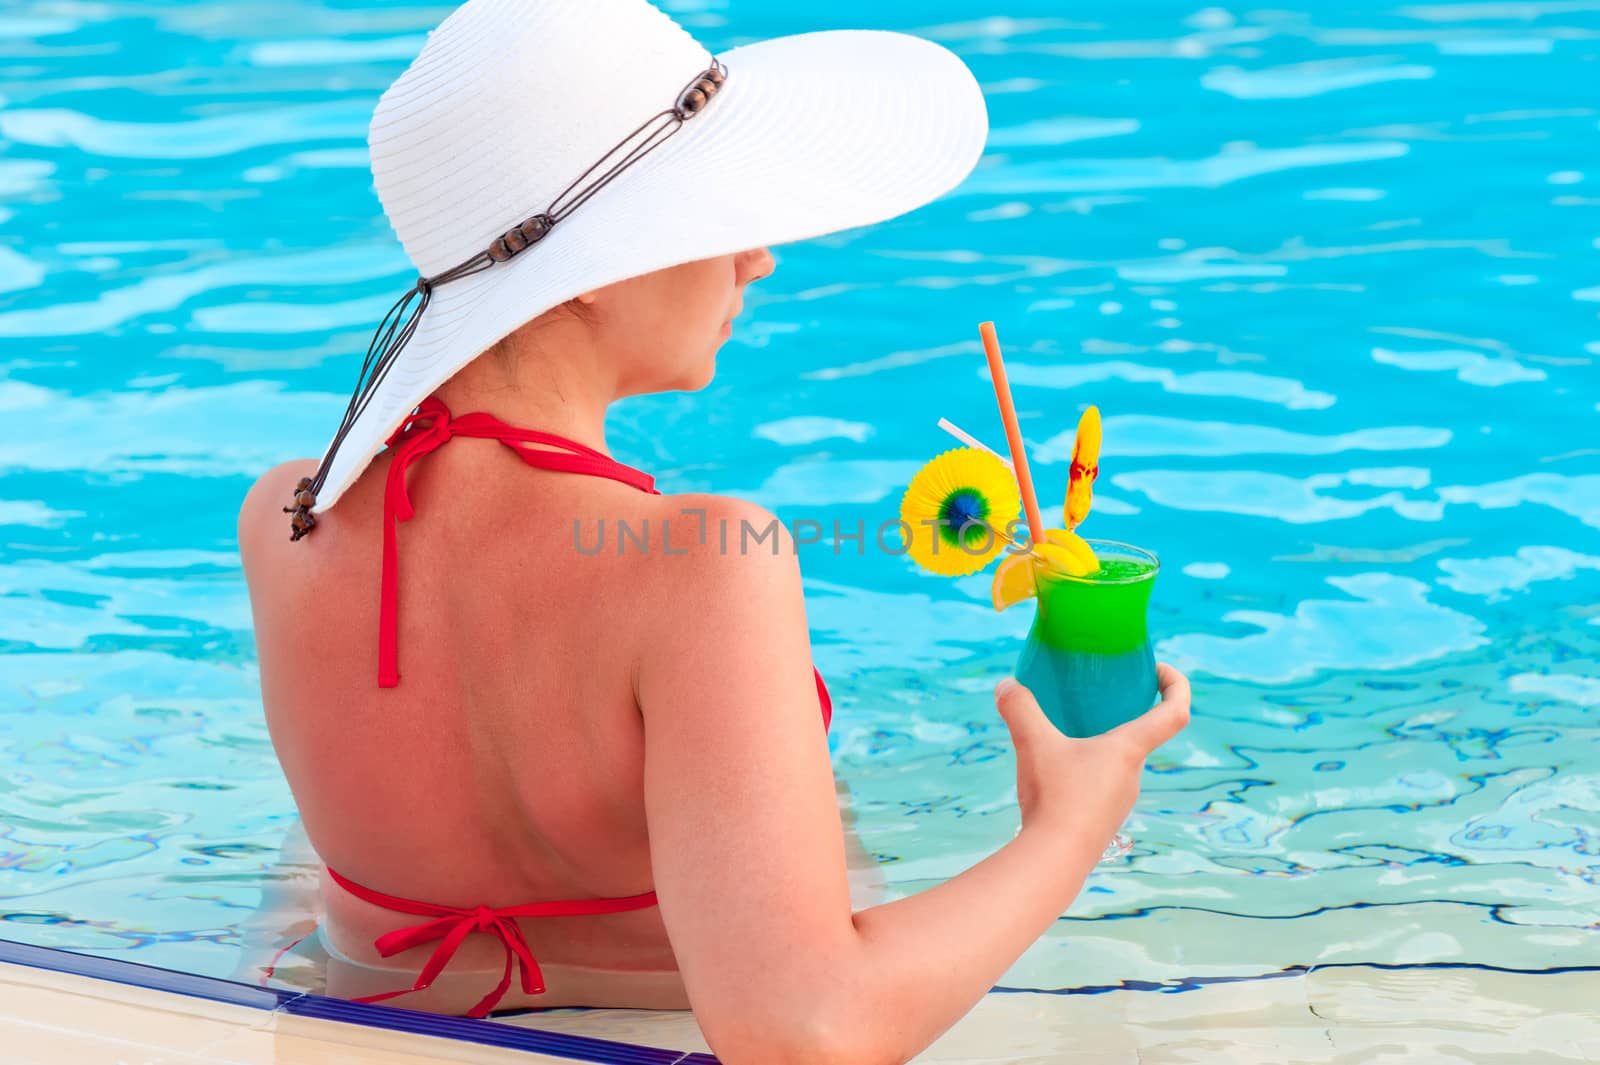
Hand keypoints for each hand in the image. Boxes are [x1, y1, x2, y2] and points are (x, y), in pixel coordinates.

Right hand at [994, 664, 1190, 838]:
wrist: (1053, 861)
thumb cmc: (1054, 798)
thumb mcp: (1033, 744)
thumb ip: (1019, 708)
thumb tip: (1006, 685)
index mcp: (1128, 749)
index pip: (1174, 712)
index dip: (1176, 684)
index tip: (1158, 669)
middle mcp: (1132, 774)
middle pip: (1144, 735)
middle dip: (1126, 712)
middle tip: (1098, 696)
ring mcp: (1119, 800)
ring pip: (1118, 762)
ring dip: (1102, 744)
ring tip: (1067, 733)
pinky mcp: (1101, 819)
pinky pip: (1101, 784)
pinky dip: (1085, 769)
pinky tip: (1055, 772)